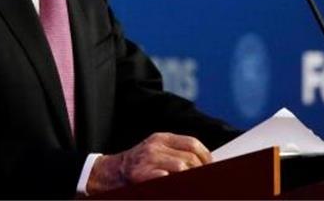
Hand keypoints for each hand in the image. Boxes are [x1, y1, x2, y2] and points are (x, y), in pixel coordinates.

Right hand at [86, 132, 211, 192]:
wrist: (111, 172)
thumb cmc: (139, 164)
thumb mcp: (156, 150)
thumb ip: (176, 152)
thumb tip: (204, 161)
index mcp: (162, 138)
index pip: (192, 143)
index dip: (206, 156)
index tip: (211, 166)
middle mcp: (155, 146)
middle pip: (189, 157)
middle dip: (200, 170)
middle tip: (203, 178)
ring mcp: (148, 160)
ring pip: (181, 167)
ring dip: (189, 177)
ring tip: (191, 183)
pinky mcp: (141, 174)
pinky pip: (164, 178)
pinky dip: (172, 182)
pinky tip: (174, 185)